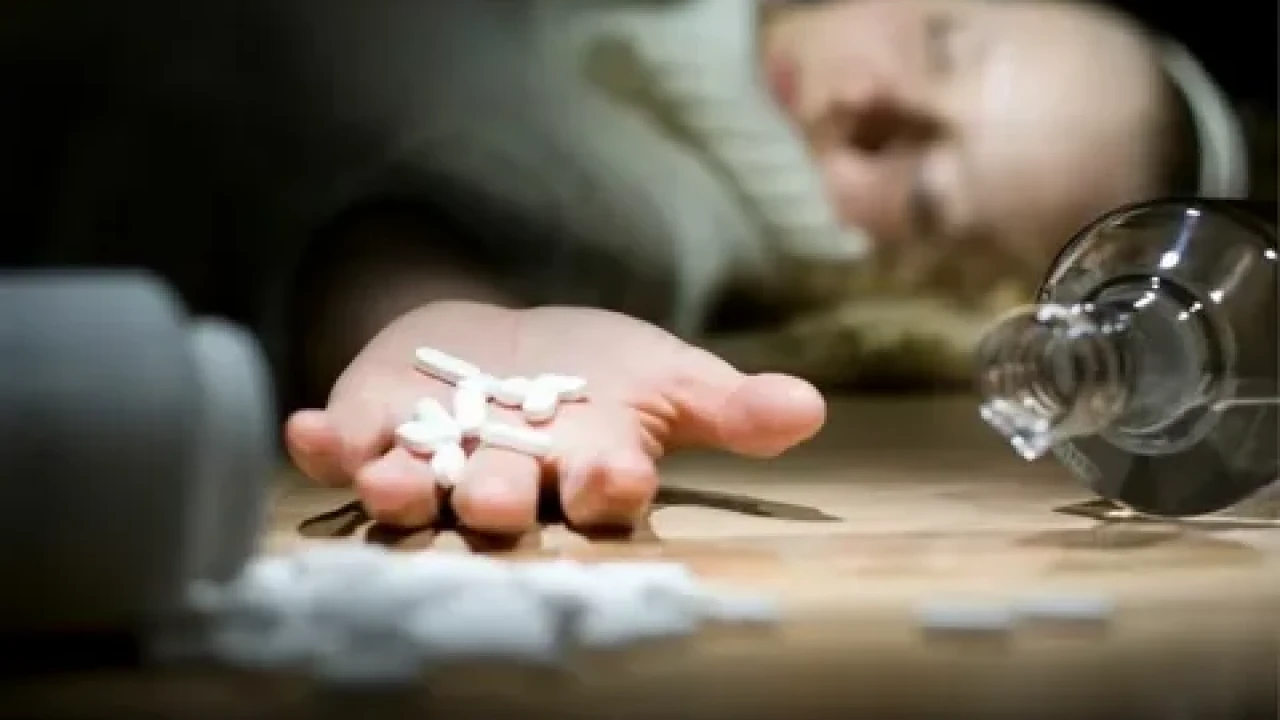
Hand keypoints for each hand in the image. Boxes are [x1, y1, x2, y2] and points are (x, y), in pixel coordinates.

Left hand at [285, 302, 824, 533]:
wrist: (505, 339)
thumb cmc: (595, 371)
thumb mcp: (666, 375)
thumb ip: (729, 406)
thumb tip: (810, 410)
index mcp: (586, 470)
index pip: (606, 490)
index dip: (611, 485)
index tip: (619, 475)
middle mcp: (509, 480)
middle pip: (505, 500)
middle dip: (498, 500)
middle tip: (496, 502)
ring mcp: (436, 460)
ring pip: (420, 489)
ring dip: (403, 490)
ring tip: (389, 483)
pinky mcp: (376, 427)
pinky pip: (346, 445)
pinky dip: (325, 444)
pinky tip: (309, 430)